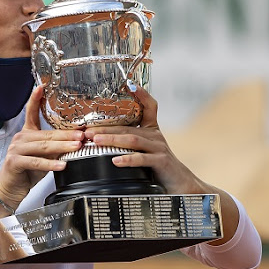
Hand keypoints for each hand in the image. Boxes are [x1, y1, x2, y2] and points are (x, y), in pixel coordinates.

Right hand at [0, 85, 84, 206]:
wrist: (9, 189)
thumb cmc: (26, 173)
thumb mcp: (42, 157)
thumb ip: (54, 149)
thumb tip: (76, 143)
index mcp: (26, 133)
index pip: (31, 112)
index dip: (36, 98)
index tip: (43, 86)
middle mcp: (20, 138)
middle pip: (46, 134)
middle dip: (66, 134)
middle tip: (82, 135)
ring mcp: (16, 149)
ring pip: (43, 146)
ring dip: (62, 147)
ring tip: (77, 147)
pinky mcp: (14, 162)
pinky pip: (36, 161)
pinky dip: (50, 164)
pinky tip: (62, 165)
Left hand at [84, 86, 206, 194]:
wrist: (181, 185)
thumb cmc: (159, 168)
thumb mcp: (145, 151)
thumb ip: (130, 143)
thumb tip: (102, 139)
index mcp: (151, 130)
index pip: (149, 106)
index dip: (141, 94)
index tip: (129, 84)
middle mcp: (155, 136)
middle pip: (128, 126)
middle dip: (106, 127)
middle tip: (88, 130)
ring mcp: (159, 148)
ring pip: (132, 140)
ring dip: (112, 139)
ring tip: (96, 141)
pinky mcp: (161, 162)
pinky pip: (142, 159)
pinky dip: (128, 159)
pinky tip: (115, 161)